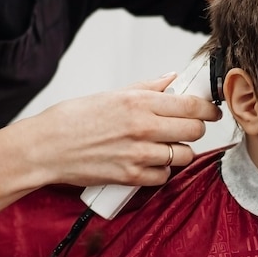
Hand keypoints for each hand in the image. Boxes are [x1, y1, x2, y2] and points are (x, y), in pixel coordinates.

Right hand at [20, 73, 222, 187]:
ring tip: (166, 147)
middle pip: (195, 130)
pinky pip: (164, 176)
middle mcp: (143, 127)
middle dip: (196, 129)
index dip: (208, 109)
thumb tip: (171, 79)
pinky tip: (150, 162)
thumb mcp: (112, 95)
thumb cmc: (73, 119)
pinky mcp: (131, 177)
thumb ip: (147, 88)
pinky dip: (162, 171)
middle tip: (187, 128)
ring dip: (180, 151)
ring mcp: (139, 154)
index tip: (212, 111)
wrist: (45, 148)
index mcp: (139, 102)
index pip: (192, 105)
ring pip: (184, 155)